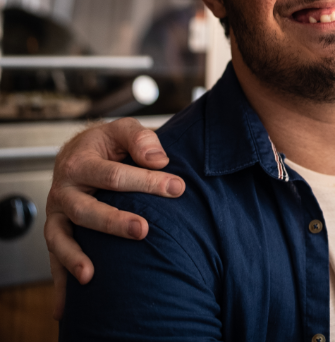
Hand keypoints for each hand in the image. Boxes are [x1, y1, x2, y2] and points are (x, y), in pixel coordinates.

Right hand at [44, 117, 184, 318]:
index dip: (147, 181)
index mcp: (81, 163)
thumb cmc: (108, 144)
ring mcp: (58, 215)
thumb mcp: (124, 130)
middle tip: (143, 230)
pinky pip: (54, 259)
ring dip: (75, 257)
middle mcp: (64, 191)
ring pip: (61, 237)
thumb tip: (159, 160)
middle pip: (87, 209)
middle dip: (115, 222)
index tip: (177, 188)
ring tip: (91, 275)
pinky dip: (60, 281)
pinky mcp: (58, 233)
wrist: (78, 152)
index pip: (114, 175)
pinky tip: (67, 306)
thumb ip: (141, 139)